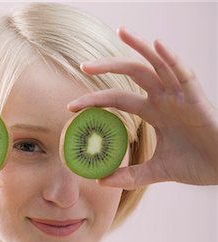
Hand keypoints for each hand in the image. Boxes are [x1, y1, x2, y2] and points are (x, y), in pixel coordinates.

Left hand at [67, 27, 217, 188]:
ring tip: (120, 32)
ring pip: (156, 63)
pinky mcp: (196, 96)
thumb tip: (101, 182)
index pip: (118, 99)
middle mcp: (164, 99)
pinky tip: (156, 45)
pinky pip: (182, 72)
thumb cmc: (193, 166)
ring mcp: (179, 95)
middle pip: (132, 74)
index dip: (96, 101)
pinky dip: (171, 57)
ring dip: (139, 47)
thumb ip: (130, 176)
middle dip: (108, 67)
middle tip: (83, 66)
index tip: (72, 106)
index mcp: (153, 112)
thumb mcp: (155, 172)